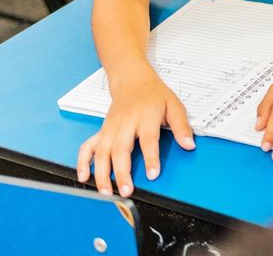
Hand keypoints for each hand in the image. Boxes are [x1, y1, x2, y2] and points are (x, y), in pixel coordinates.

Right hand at [76, 71, 194, 196]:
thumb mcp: (174, 105)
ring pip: (102, 152)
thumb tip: (189, 144)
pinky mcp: (102, 131)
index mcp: (146, 117)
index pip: (148, 140)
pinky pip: (87, 147)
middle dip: (122, 172)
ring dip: (102, 174)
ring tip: (106, 192)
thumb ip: (181, 126)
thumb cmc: (154, 95)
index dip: (150, 158)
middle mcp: (126, 123)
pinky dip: (84, 162)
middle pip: (121, 149)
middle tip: (126, 191)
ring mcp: (111, 128)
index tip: (153, 175)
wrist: (133, 81)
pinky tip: (84, 177)